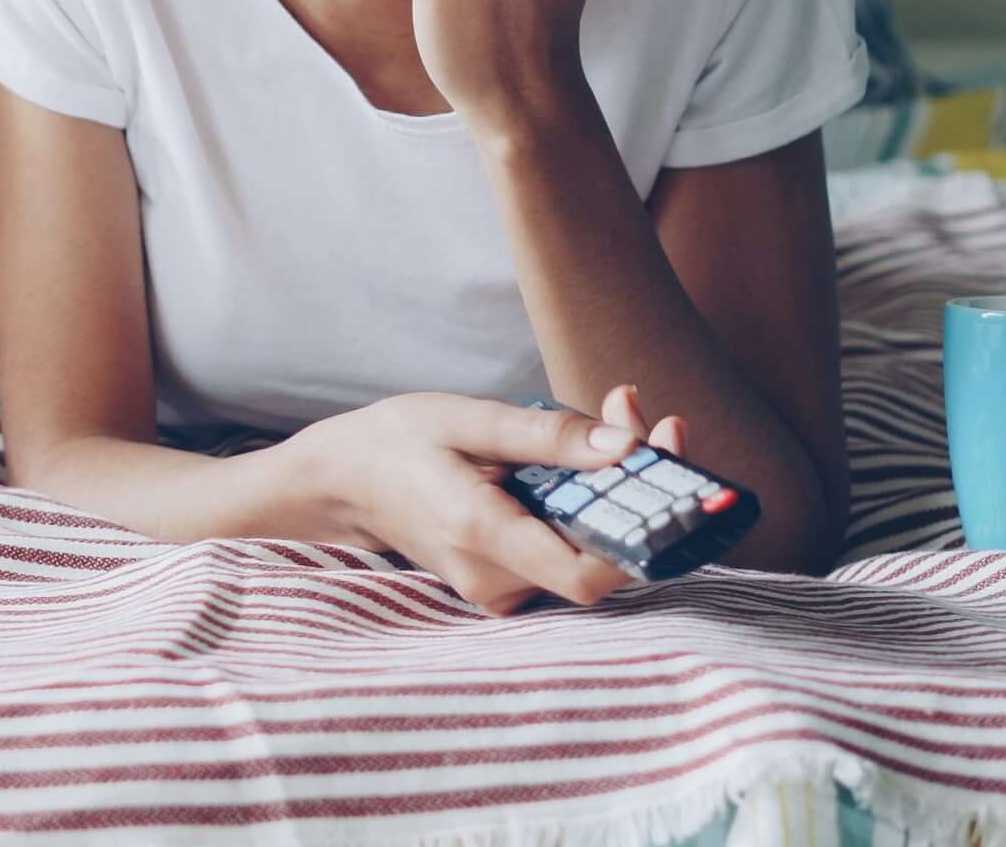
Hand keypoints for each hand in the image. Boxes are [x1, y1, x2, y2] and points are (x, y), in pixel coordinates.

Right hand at [288, 386, 688, 615]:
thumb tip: (626, 446)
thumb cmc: (397, 442)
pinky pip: (565, 553)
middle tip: (644, 415)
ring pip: (587, 555)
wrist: (340, 483)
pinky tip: (581, 457)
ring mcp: (498, 588)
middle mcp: (493, 578)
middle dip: (636, 489)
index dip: (644, 534)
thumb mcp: (467, 419)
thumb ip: (547, 436)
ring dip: (613, 493)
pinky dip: (585, 508)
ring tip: (613, 417)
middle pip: (601, 557)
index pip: (590, 574)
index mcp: (481, 535)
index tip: (665, 463)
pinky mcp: (503, 583)